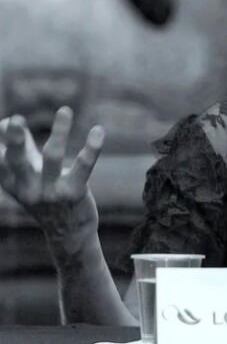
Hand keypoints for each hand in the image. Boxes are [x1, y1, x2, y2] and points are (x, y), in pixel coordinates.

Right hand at [0, 107, 103, 250]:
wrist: (67, 234)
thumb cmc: (46, 196)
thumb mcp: (28, 175)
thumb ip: (21, 149)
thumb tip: (8, 122)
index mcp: (11, 182)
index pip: (0, 158)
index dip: (2, 138)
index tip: (8, 121)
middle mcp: (27, 187)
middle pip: (16, 160)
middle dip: (16, 140)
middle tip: (16, 119)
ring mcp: (50, 191)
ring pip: (52, 156)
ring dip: (59, 131)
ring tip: (65, 110)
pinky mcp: (74, 193)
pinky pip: (83, 167)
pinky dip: (92, 147)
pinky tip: (98, 130)